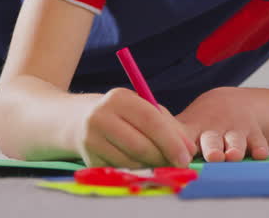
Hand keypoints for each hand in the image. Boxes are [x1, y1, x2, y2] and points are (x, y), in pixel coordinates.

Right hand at [72, 88, 195, 167]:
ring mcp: (91, 140)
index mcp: (118, 98)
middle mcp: (100, 117)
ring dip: (152, 166)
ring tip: (160, 161)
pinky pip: (121, 171)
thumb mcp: (143, 109)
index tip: (187, 157)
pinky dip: (137, 171)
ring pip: (132, 162)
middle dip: (164, 158)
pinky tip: (142, 164)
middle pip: (140, 145)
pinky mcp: (89, 159)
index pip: (150, 120)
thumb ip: (170, 127)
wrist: (79, 120)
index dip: (171, 141)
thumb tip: (189, 151)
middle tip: (179, 165)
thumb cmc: (123, 114)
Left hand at [176, 86, 268, 161]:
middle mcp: (214, 129)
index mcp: (194, 128)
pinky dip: (260, 148)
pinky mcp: (256, 134)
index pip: (183, 137)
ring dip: (234, 149)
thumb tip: (143, 155)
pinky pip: (259, 142)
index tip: (177, 156)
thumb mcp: (188, 124)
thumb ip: (172, 137)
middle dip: (211, 148)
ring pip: (235, 142)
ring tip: (232, 155)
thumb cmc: (204, 123)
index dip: (180, 145)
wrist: (235, 103)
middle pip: (211, 140)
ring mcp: (236, 131)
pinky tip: (260, 154)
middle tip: (210, 155)